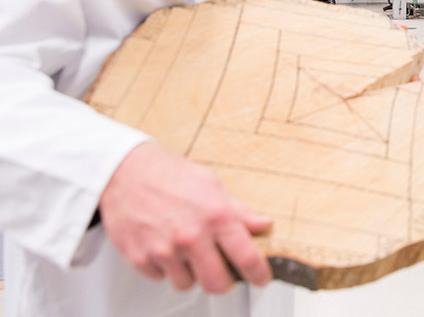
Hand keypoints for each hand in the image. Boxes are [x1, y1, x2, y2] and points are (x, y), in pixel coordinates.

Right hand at [98, 142, 272, 293]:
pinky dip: (165, 267)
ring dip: (190, 273)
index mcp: (216, 217)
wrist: (127, 171)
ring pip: (187, 283)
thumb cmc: (171, 175)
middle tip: (221, 270)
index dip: (259, 274)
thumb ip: (240, 211)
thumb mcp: (214, 186)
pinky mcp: (140, 258)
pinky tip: (165, 246)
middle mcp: (191, 236)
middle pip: (217, 283)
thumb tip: (264, 225)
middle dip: (223, 281)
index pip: (247, 257)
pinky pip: (160, 277)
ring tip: (186, 250)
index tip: (261, 279)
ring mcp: (164, 249)